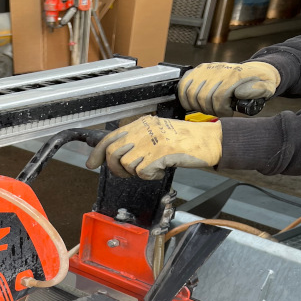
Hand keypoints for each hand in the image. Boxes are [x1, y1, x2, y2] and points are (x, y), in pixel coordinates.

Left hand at [86, 116, 221, 179]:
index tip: (91, 163)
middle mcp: (143, 130)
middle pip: (114, 153)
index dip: (98, 152)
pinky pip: (143, 173)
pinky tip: (161, 169)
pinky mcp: (159, 154)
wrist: (208, 141)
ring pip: (127, 164)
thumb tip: (112, 155)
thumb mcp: (156, 135)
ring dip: (137, 172)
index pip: (111, 137)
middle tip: (130, 172)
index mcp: (141, 124)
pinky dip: (151, 176)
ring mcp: (151, 141)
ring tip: (153, 166)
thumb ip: (136, 142)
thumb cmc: (184, 141)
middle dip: (117, 168)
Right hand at [178, 61, 280, 117]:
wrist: (254, 71)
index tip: (226, 112)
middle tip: (215, 111)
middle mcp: (219, 70)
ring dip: (196, 105)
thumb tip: (240, 92)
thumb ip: (259, 90)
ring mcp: (208, 69)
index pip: (218, 97)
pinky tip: (191, 102)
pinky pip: (184, 84)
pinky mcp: (199, 69)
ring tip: (205, 107)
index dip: (220, 110)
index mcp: (234, 75)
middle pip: (203, 97)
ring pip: (191, 92)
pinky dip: (184, 96)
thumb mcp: (268, 87)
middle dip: (208, 109)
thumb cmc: (259, 82)